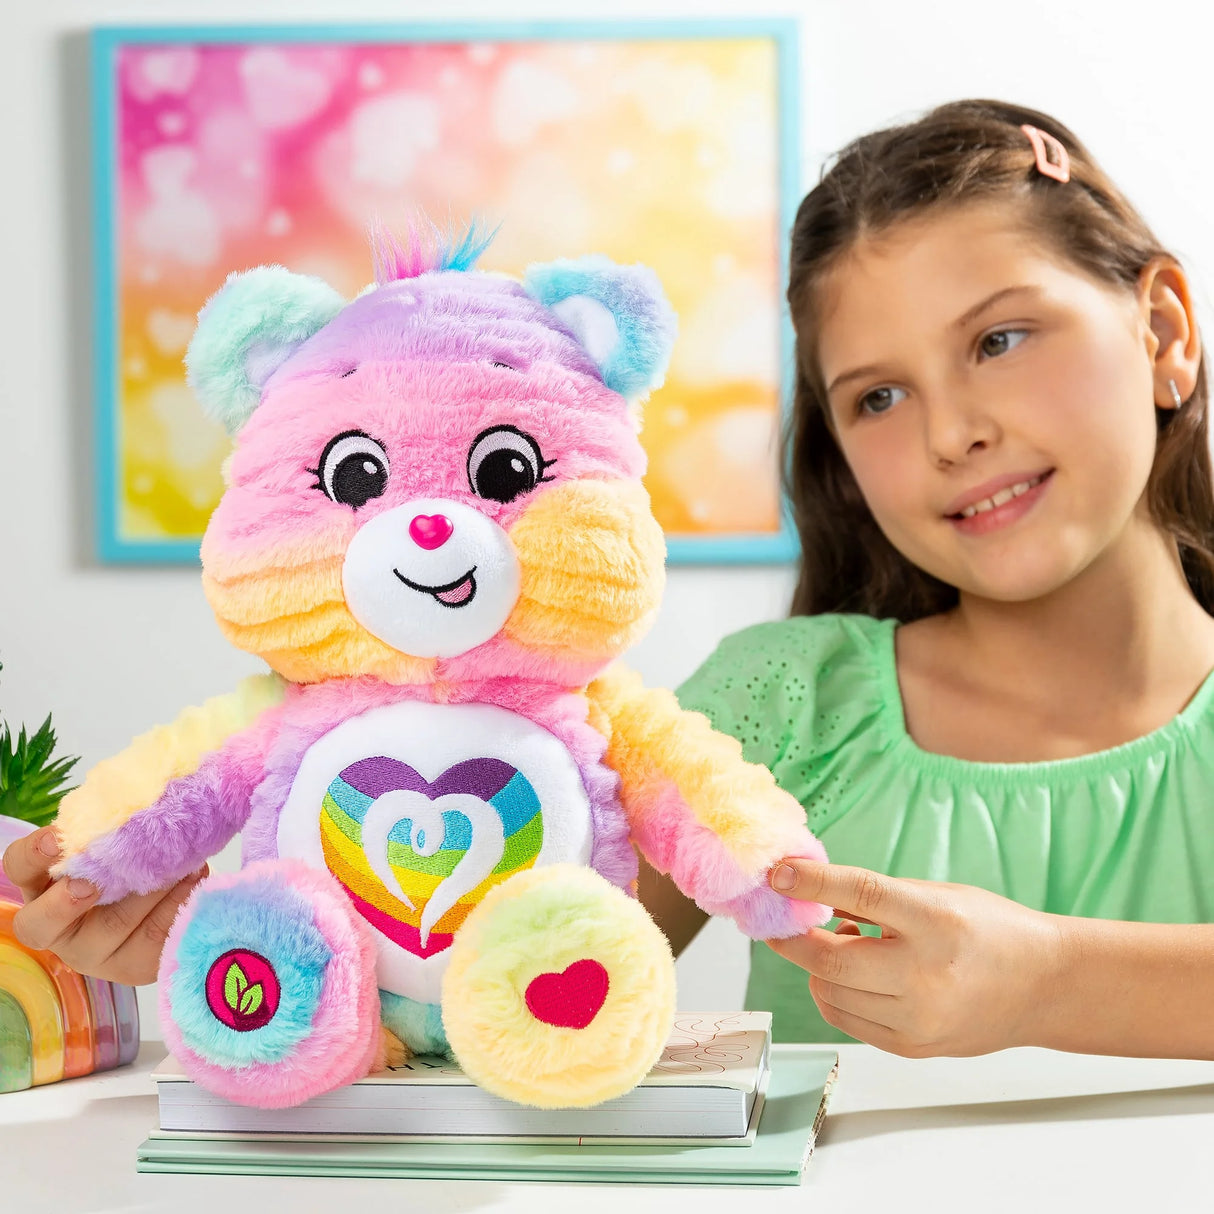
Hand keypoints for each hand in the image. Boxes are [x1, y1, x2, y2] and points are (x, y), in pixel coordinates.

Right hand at [1, 825, 206, 985]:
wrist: (164, 903)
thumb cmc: (128, 863)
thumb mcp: (111, 846)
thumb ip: (107, 833)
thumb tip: (131, 807)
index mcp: (42, 889)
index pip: (19, 869)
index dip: (34, 855)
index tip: (58, 839)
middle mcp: (59, 930)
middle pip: (45, 923)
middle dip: (68, 901)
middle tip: (94, 882)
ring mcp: (96, 955)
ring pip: (114, 926)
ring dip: (147, 891)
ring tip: (179, 863)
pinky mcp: (135, 967)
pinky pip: (156, 938)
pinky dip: (180, 904)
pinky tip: (196, 880)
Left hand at [766, 860, 1063, 1056]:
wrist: (1042, 987)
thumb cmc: (990, 930)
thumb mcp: (936, 895)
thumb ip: (873, 895)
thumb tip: (807, 887)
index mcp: (936, 922)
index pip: (862, 895)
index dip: (812, 883)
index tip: (777, 874)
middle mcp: (927, 974)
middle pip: (831, 961)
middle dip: (794, 940)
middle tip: (783, 922)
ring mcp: (920, 1018)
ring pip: (830, 994)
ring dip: (818, 967)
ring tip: (845, 944)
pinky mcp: (912, 1047)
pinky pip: (846, 1019)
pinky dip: (835, 993)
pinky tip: (858, 973)